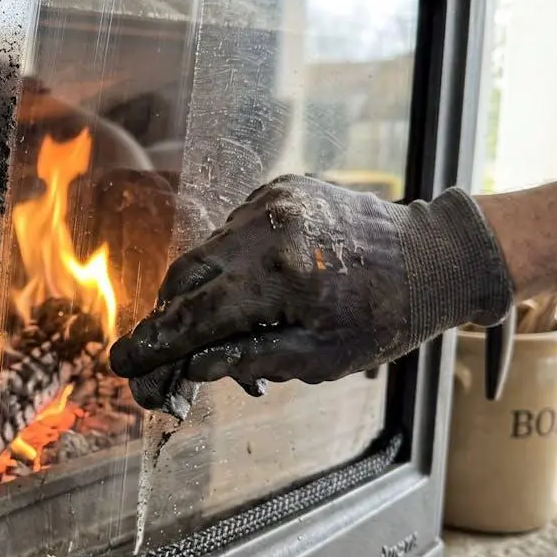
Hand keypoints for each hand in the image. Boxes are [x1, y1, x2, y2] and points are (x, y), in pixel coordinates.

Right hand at [108, 174, 514, 414]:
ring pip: (207, 254)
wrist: (434, 255)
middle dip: (168, 321)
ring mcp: (271, 202)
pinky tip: (253, 296)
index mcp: (278, 275)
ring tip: (223, 335)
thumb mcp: (323, 358)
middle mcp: (266, 229)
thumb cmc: (386, 316)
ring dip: (201, 295)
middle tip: (161, 357)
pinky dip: (231, 266)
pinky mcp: (280, 189)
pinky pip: (234, 232)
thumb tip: (194, 367)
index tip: (122, 366)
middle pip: (186, 279)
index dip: (154, 345)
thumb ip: (252, 359)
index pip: (194, 316)